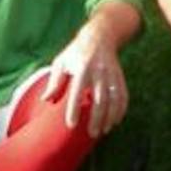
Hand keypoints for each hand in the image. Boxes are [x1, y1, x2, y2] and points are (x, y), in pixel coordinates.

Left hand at [43, 22, 129, 136]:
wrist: (99, 36)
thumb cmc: (75, 52)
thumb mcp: (61, 62)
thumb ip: (54, 82)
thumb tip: (46, 100)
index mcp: (81, 68)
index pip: (77, 92)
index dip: (74, 109)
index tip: (71, 125)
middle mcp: (98, 71)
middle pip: (99, 99)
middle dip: (96, 118)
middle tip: (91, 134)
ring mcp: (111, 74)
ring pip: (114, 99)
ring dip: (110, 117)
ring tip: (104, 131)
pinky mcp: (120, 76)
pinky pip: (123, 95)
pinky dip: (121, 110)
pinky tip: (115, 121)